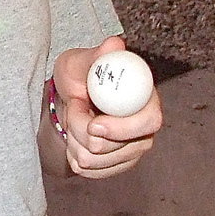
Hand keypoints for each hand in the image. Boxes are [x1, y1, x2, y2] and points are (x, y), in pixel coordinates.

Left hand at [51, 35, 161, 178]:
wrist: (65, 100)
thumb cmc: (78, 77)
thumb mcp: (81, 62)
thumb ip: (97, 56)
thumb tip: (114, 44)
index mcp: (145, 99)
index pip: (150, 121)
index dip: (122, 127)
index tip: (94, 124)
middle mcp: (144, 128)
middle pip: (120, 148)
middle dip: (85, 132)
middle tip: (74, 110)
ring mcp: (132, 150)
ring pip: (97, 160)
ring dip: (74, 140)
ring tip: (74, 119)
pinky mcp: (115, 165)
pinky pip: (89, 171)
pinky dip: (73, 154)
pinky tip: (74, 137)